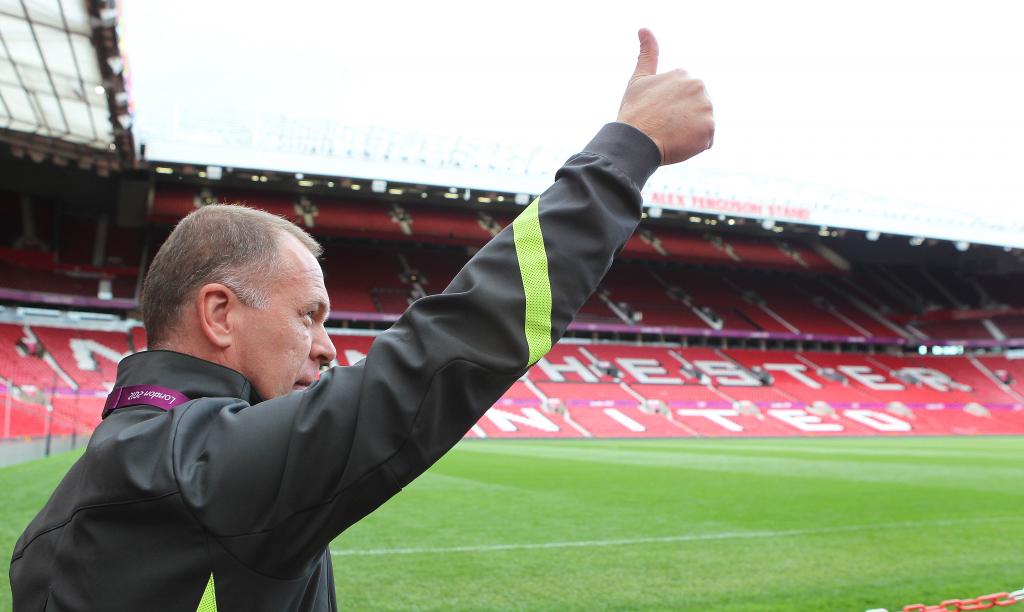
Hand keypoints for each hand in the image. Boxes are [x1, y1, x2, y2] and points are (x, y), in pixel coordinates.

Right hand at [617, 28, 714, 165]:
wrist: (635, 140)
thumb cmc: (634, 112)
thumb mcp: (638, 79)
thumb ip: (647, 54)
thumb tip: (644, 29)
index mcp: (683, 74)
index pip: (683, 98)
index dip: (669, 109)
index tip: (656, 114)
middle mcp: (699, 87)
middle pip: (695, 109)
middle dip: (682, 119)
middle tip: (662, 126)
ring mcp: (706, 108)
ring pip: (701, 124)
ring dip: (688, 132)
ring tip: (669, 135)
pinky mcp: (710, 129)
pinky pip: (705, 140)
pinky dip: (694, 146)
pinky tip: (678, 143)